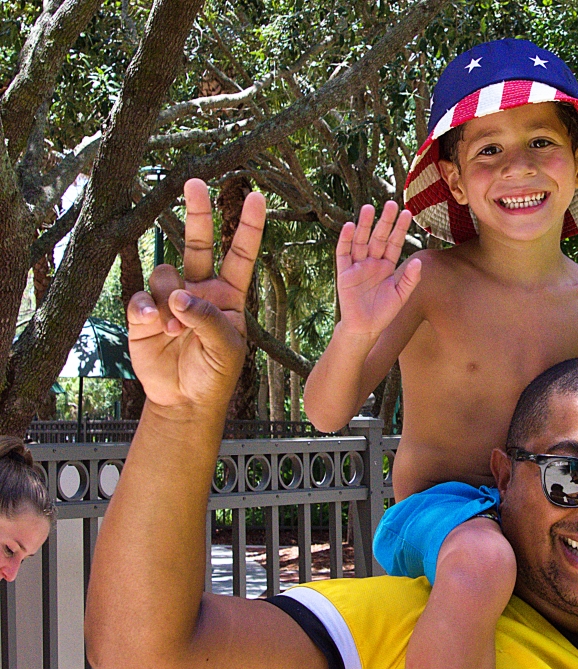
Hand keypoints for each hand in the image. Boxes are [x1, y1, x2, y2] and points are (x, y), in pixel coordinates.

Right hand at [127, 179, 263, 410]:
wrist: (186, 398)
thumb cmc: (216, 372)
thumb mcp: (226, 348)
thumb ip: (207, 319)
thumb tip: (179, 295)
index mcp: (230, 294)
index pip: (242, 254)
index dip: (249, 227)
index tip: (256, 197)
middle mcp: (201, 288)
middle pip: (198, 242)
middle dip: (198, 212)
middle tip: (195, 182)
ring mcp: (171, 297)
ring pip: (166, 273)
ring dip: (170, 298)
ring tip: (175, 330)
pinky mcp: (145, 312)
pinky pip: (142, 298)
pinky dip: (148, 309)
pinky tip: (154, 325)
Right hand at [335, 201, 421, 336]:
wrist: (365, 328)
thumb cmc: (384, 312)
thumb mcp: (401, 295)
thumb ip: (410, 279)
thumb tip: (418, 262)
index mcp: (386, 265)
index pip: (394, 242)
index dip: (400, 228)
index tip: (407, 213)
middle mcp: (372, 262)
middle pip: (378, 237)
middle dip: (384, 221)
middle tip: (391, 204)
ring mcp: (358, 265)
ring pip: (361, 240)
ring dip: (364, 225)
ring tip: (369, 208)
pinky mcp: (344, 272)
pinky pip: (344, 253)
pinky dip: (346, 240)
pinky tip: (350, 226)